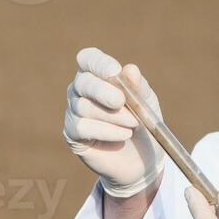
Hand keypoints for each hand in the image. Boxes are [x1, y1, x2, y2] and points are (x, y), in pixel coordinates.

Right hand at [62, 47, 163, 197]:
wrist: (142, 159)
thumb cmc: (142, 123)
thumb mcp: (146, 103)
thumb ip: (138, 86)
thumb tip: (130, 69)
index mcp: (97, 74)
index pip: (87, 58)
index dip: (98, 63)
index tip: (114, 71)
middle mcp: (80, 90)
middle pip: (83, 82)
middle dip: (103, 91)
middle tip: (121, 101)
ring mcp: (74, 111)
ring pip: (84, 107)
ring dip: (112, 115)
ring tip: (133, 124)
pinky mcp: (72, 134)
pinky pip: (82, 127)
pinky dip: (106, 130)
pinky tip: (124, 135)